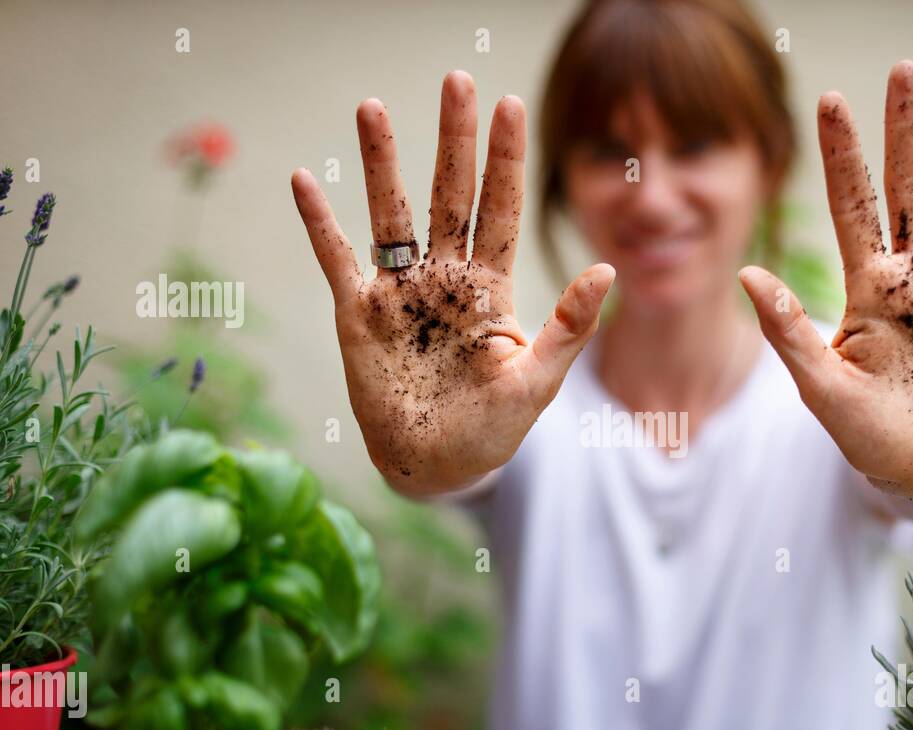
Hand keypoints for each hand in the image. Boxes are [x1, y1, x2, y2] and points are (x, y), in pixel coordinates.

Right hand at [292, 71, 614, 495]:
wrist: (436, 466)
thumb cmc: (492, 428)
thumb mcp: (538, 381)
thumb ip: (570, 327)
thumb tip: (608, 269)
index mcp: (491, 288)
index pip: (500, 209)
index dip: (505, 160)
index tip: (508, 105)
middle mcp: (445, 277)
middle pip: (450, 195)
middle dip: (454, 140)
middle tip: (457, 82)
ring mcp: (401, 291)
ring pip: (391, 214)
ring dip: (382, 163)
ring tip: (372, 107)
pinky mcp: (360, 313)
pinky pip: (336, 259)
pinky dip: (320, 223)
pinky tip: (304, 181)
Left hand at [740, 61, 912, 512]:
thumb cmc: (864, 436)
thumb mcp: (822, 386)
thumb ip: (789, 330)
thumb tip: (746, 273)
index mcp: (866, 286)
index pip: (850, 205)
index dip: (841, 155)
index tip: (830, 99)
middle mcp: (912, 275)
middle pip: (907, 187)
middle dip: (904, 130)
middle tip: (905, 68)